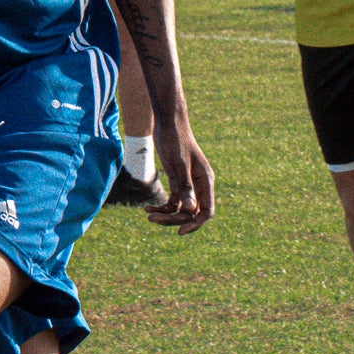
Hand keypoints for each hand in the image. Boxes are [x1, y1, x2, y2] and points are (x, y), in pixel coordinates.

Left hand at [145, 118, 214, 232]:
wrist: (168, 122)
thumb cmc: (176, 140)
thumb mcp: (179, 165)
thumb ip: (185, 187)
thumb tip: (191, 209)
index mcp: (206, 181)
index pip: (206, 211)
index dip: (195, 224)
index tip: (180, 232)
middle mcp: (199, 185)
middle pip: (191, 212)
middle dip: (174, 219)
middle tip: (153, 220)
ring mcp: (188, 184)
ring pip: (180, 208)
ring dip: (166, 215)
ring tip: (148, 216)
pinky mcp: (177, 180)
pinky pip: (172, 201)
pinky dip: (162, 207)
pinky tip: (147, 209)